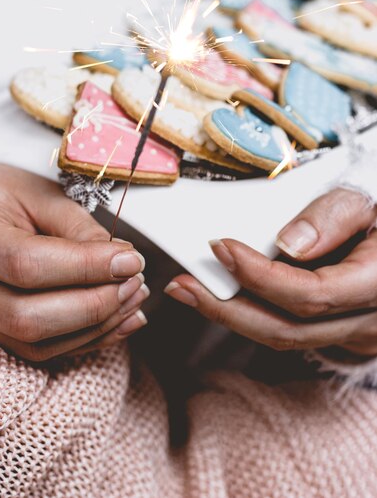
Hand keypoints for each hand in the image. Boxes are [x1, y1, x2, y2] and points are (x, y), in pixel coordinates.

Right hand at [0, 164, 147, 361]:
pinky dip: (87, 341)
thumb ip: (78, 228)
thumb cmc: (5, 196)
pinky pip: (40, 352)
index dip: (85, 267)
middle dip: (93, 304)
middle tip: (134, 282)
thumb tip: (121, 263)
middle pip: (27, 315)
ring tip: (133, 297)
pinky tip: (120, 320)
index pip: (26, 263)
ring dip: (96, 327)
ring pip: (35, 342)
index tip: (129, 260)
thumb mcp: (41, 194)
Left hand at [165, 188, 376, 354]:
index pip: (310, 295)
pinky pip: (291, 333)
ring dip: (233, 316)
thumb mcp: (365, 200)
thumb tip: (289, 245)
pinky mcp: (342, 338)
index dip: (259, 276)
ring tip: (191, 292)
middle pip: (287, 330)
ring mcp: (358, 337)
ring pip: (285, 338)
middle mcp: (369, 323)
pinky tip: (226, 296)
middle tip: (181, 286)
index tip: (220, 248)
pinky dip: (254, 316)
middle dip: (227, 310)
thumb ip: (333, 217)